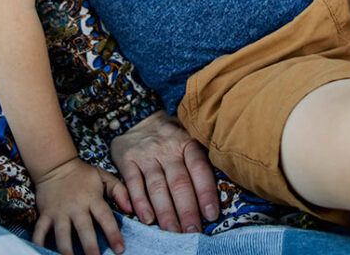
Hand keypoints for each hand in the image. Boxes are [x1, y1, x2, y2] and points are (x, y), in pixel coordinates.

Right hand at [32, 156, 129, 254]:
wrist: (56, 164)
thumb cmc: (83, 174)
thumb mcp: (103, 177)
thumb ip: (118, 191)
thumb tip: (130, 209)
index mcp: (92, 198)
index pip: (105, 217)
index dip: (113, 234)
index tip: (120, 249)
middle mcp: (76, 206)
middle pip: (84, 229)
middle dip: (90, 247)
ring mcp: (59, 211)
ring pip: (62, 234)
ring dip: (67, 251)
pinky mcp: (45, 214)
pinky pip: (40, 230)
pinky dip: (39, 243)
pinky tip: (42, 252)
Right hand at [110, 110, 218, 232]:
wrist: (138, 116)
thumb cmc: (171, 136)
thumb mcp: (188, 137)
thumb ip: (200, 160)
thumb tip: (223, 189)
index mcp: (187, 141)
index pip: (199, 167)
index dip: (206, 191)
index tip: (211, 214)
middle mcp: (167, 147)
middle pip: (178, 181)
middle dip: (187, 209)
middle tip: (192, 232)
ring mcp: (146, 153)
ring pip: (157, 186)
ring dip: (165, 212)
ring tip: (173, 232)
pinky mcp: (127, 159)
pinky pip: (133, 183)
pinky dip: (140, 202)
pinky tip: (147, 219)